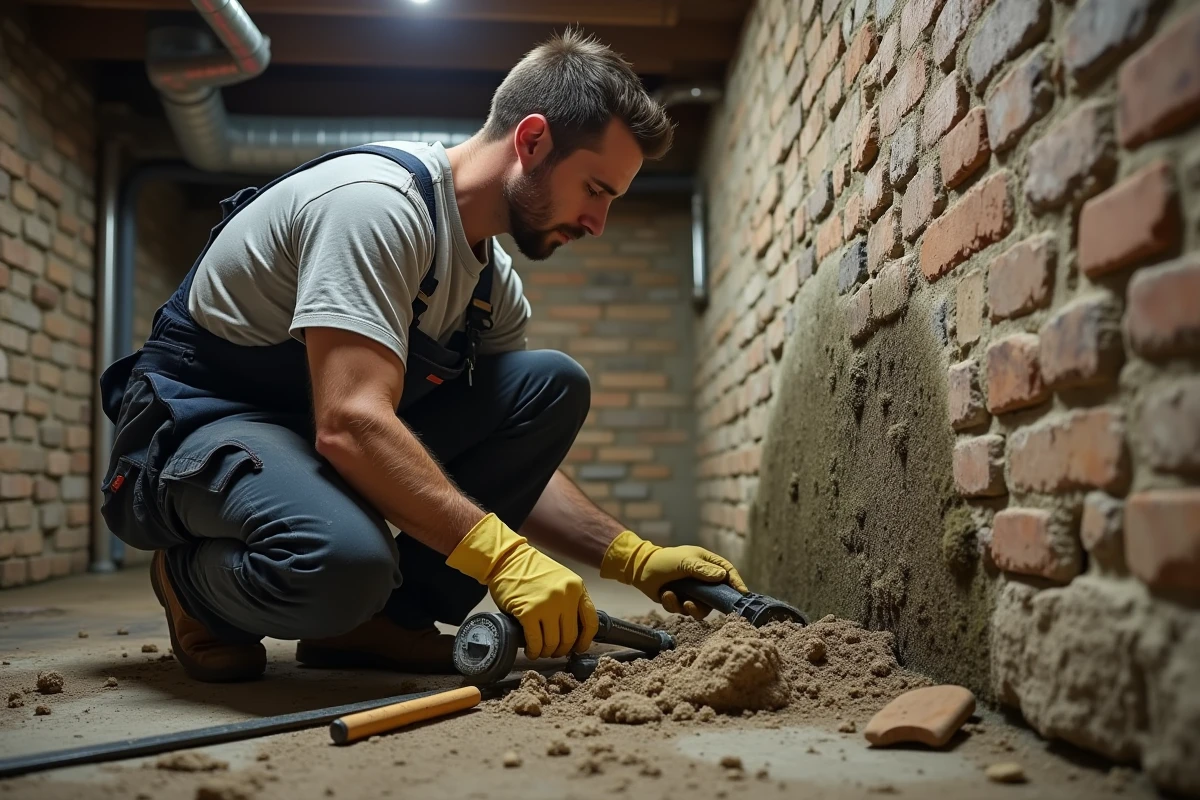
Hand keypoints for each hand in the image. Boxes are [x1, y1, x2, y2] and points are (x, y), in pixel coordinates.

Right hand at [448, 512, 598, 659]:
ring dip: (546, 652)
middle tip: (553, 652)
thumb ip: (569, 600)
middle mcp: (565, 596)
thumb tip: (572, 632)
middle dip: (561, 649)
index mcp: (577, 587)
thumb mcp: (560, 580)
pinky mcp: (528, 612)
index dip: (585, 640)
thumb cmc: (532, 571)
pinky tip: (531, 650)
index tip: (578, 648)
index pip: (590, 621)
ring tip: (540, 651)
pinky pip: (536, 641)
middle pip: (570, 636)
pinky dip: (534, 650)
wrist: (507, 559)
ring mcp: (547, 604)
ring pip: (553, 642)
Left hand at [600, 530, 747, 619]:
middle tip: (695, 605)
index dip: (736, 583)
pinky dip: (674, 604)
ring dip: (690, 608)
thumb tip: (723, 575)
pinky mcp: (681, 601)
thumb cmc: (665, 560)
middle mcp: (703, 579)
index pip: (728, 573)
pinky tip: (665, 594)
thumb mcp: (685, 562)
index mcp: (707, 563)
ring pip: (701, 608)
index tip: (742, 594)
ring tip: (680, 602)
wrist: (640, 570)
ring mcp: (692, 591)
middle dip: (707, 604)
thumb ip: (703, 570)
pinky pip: (684, 610)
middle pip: (717, 596)